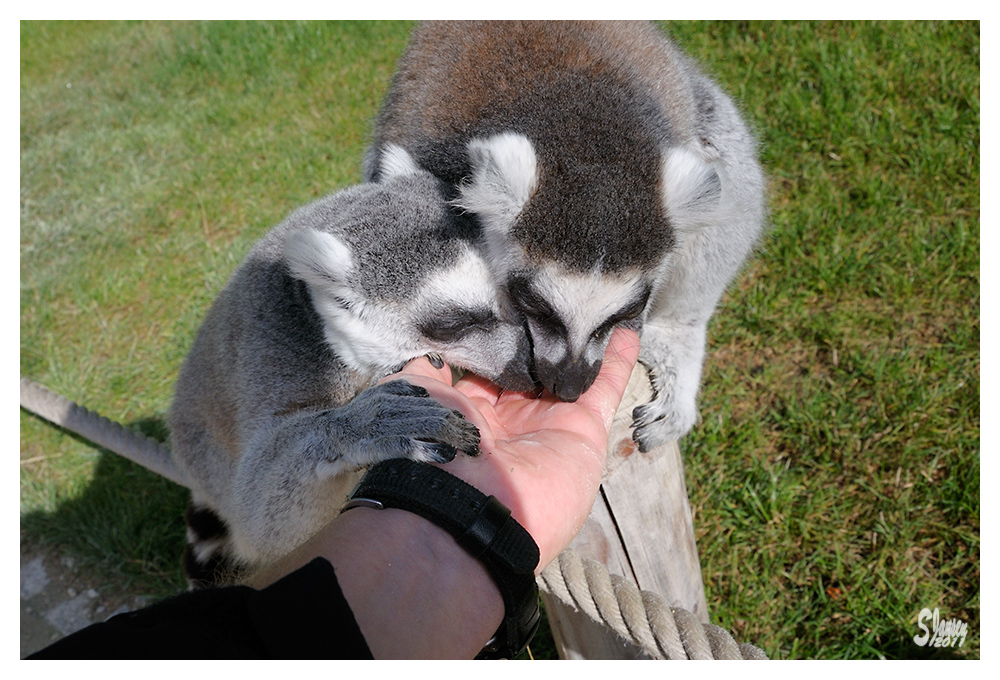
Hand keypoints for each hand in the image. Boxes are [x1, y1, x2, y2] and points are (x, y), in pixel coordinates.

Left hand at [389, 327, 639, 569]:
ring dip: (579, 344)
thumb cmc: (431, 445)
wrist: (466, 506)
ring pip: (569, 375)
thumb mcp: (411, 397)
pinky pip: (604, 388)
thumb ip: (424, 371)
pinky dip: (618, 360)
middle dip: (537, 339)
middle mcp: (511, 423)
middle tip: (545, 295)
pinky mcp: (585, 430)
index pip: (487, 371)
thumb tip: (430, 352)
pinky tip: (627, 329)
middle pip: (531, 371)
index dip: (494, 341)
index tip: (501, 304)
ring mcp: (550, 426)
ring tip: (587, 303)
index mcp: (470, 417)